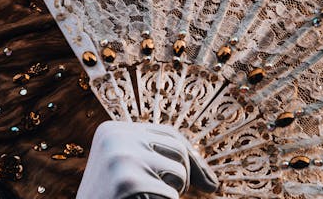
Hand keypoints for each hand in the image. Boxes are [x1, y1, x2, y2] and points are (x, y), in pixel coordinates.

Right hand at [76, 121, 218, 198]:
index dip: (192, 157)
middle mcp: (115, 136)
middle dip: (189, 175)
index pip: (168, 134)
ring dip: (175, 191)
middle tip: (185, 192)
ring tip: (154, 196)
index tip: (209, 182)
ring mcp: (121, 156)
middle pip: (177, 149)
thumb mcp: (128, 169)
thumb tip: (210, 178)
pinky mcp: (128, 180)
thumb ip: (157, 159)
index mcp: (112, 129)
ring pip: (179, 171)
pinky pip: (171, 195)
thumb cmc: (112, 197)